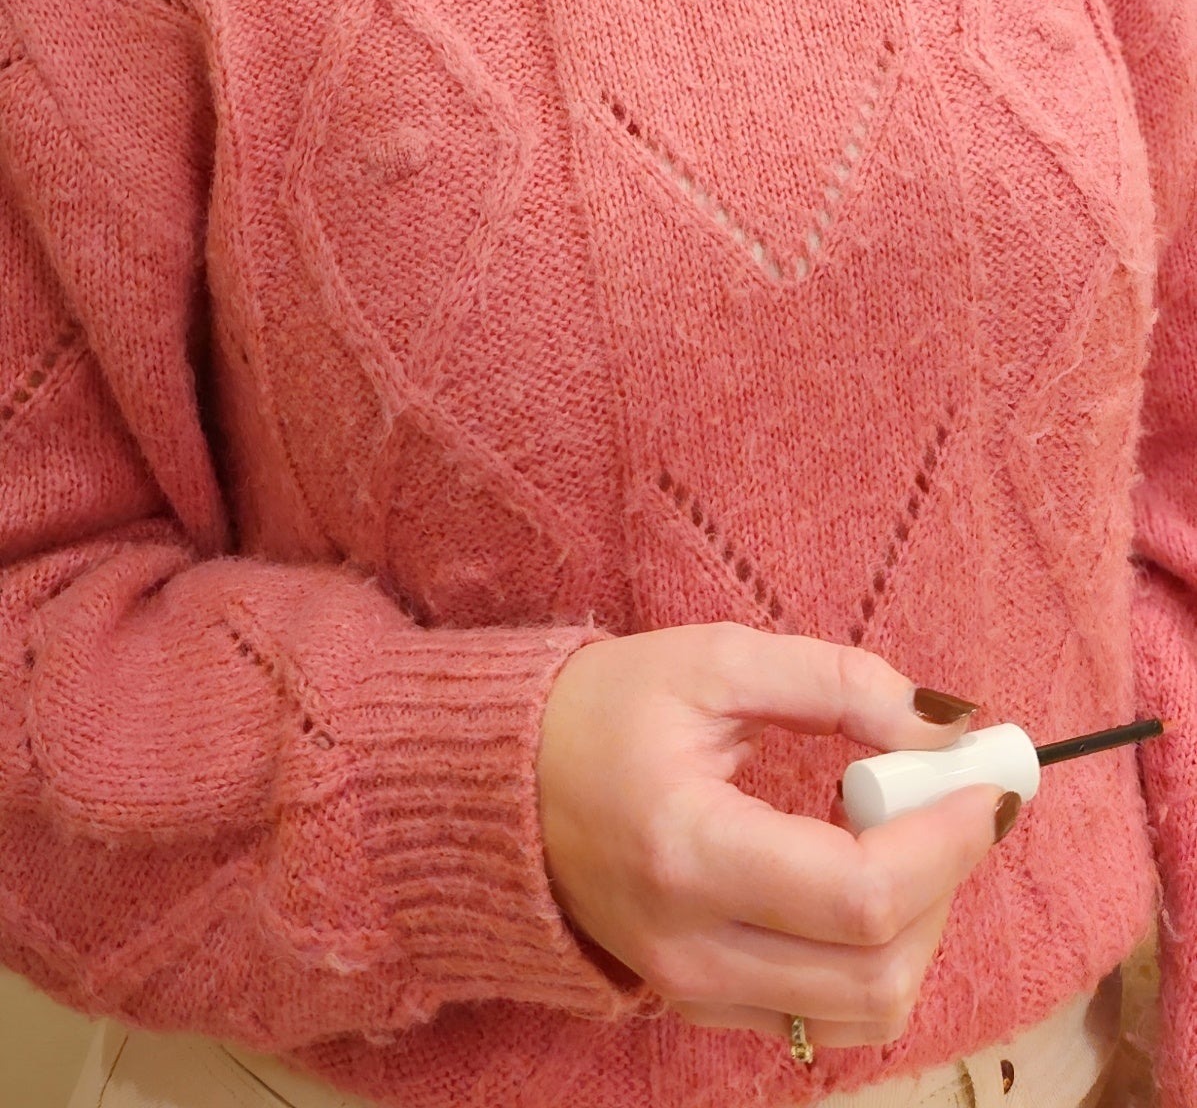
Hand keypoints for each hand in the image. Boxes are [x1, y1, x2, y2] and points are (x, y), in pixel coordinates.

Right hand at [535, 622, 1007, 1051]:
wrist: (497, 786)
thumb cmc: (603, 709)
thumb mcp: (717, 661)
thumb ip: (841, 683)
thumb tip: (951, 722)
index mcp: (688, 851)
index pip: (862, 894)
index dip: (949, 841)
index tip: (990, 781)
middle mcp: (692, 948)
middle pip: (878, 972)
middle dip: (946, 882)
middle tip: (948, 800)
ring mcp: (694, 991)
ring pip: (866, 1010)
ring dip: (918, 925)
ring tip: (896, 833)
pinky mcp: (701, 1007)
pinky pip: (826, 1013)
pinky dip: (872, 953)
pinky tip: (854, 872)